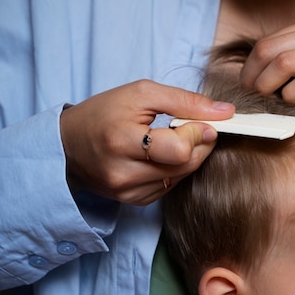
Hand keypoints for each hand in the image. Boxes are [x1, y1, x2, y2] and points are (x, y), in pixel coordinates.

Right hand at [60, 80, 234, 204]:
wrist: (67, 145)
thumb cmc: (103, 113)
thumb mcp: (142, 93)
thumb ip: (186, 101)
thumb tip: (226, 112)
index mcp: (122, 141)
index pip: (180, 149)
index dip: (199, 133)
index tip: (205, 120)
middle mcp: (124, 173)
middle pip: (186, 165)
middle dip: (200, 143)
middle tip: (195, 126)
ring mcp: (128, 192)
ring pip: (183, 176)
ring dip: (190, 156)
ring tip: (174, 138)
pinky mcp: (134, 201)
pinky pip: (172, 185)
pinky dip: (176, 169)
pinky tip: (163, 155)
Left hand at [240, 15, 294, 114]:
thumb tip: (273, 74)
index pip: (269, 40)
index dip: (251, 65)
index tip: (249, 84)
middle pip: (269, 50)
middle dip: (252, 76)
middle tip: (252, 95)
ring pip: (284, 63)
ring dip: (267, 85)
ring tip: (268, 100)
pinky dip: (292, 96)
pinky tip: (294, 103)